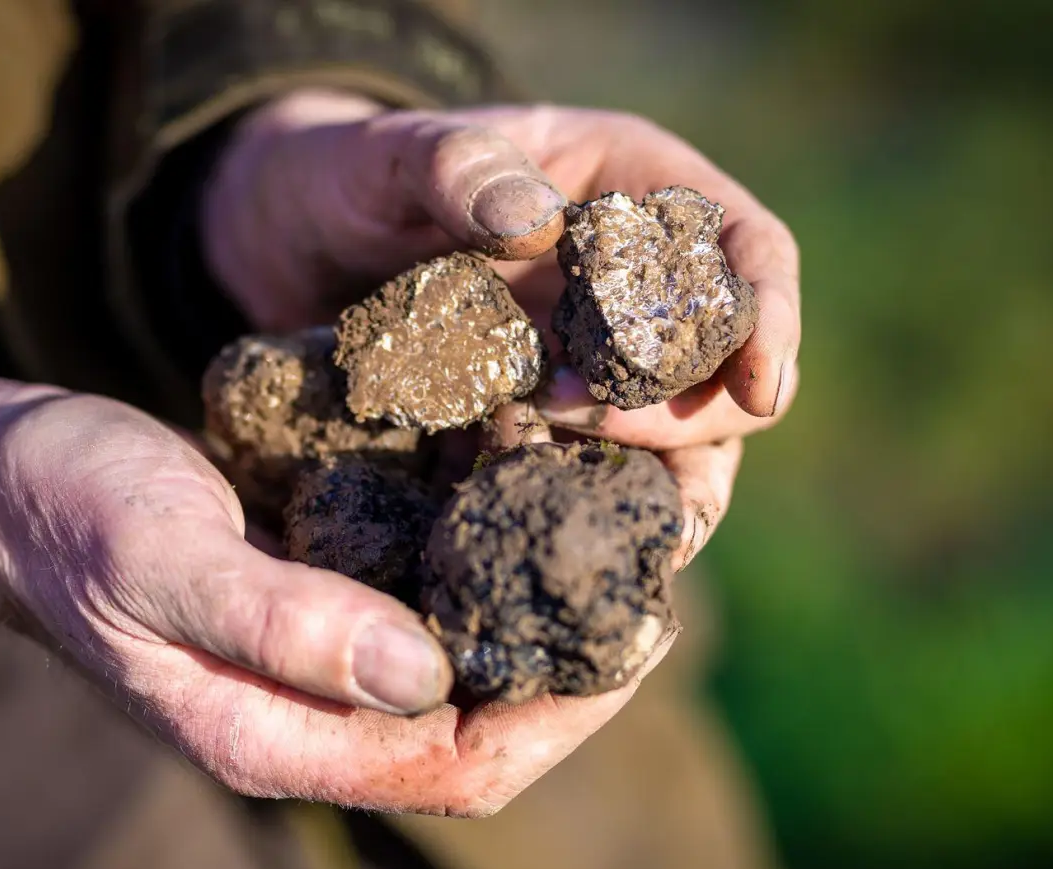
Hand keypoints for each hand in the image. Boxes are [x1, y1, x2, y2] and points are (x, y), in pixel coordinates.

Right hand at [0, 371, 739, 814]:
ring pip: (464, 662)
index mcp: (274, 735)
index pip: (458, 766)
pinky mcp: (314, 591)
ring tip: (616, 528)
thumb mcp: (162, 563)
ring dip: (540, 607)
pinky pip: (424, 597)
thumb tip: (426, 673)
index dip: (561, 714)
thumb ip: (283, 627)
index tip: (635, 629)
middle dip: (575, 666)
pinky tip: (529, 487)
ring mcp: (313, 655)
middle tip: (652, 570)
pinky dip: (486, 557)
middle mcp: (309, 711)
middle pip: (481, 725)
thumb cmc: (65, 515)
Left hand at [201, 91, 801, 449]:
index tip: (759, 388)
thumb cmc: (347, 176)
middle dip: (682, 411)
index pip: (749, 251)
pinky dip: (569, 509)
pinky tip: (522, 529)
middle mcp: (633, 289)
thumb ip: (454, 167)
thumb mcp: (385, 156)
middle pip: (722, 368)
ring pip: (671, 448)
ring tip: (582, 508)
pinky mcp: (539, 433)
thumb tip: (537, 222)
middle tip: (589, 419)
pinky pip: (583, 482)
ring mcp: (591, 367)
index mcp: (635, 191)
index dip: (768, 319)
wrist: (284, 246)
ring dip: (643, 484)